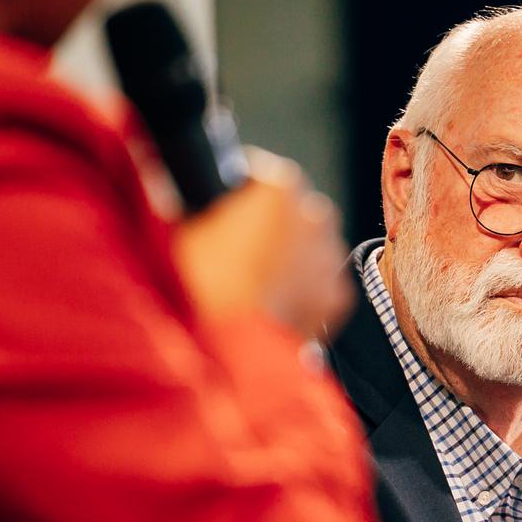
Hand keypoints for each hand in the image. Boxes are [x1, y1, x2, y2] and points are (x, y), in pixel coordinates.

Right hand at [173, 149, 353, 340]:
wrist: (235, 347)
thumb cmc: (204, 284)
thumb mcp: (187, 232)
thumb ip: (194, 203)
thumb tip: (183, 191)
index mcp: (279, 185)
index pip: (257, 174)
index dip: (237, 193)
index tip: (222, 209)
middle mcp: (315, 214)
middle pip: (291, 209)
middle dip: (270, 224)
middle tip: (239, 252)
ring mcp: (330, 256)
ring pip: (310, 247)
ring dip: (290, 257)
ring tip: (256, 283)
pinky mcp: (338, 296)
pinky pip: (320, 284)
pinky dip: (303, 291)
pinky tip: (274, 304)